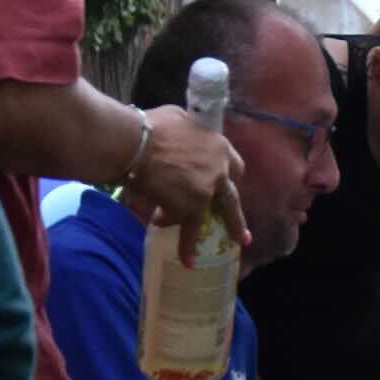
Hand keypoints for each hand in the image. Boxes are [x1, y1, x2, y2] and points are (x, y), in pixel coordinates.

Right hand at [138, 105, 248, 260]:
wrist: (135, 144)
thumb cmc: (150, 127)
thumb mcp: (178, 118)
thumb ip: (188, 129)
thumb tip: (182, 131)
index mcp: (218, 146)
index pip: (232, 164)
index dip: (228, 175)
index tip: (227, 182)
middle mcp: (218, 170)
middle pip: (232, 196)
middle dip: (237, 214)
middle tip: (244, 230)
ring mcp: (207, 191)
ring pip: (216, 215)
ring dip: (226, 230)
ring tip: (231, 243)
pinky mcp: (191, 208)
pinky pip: (189, 231)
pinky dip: (187, 247)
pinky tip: (188, 261)